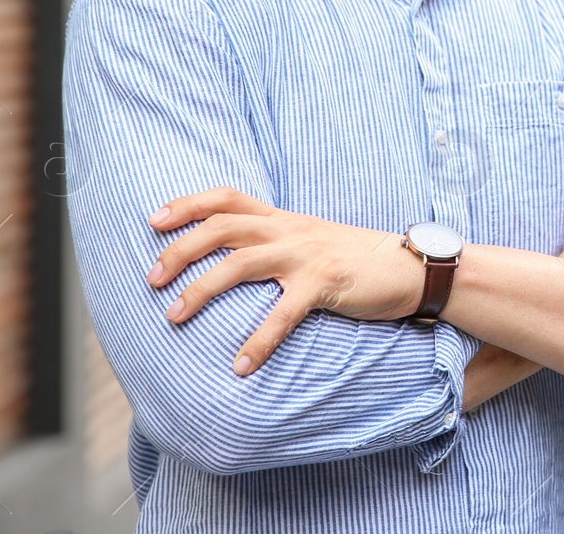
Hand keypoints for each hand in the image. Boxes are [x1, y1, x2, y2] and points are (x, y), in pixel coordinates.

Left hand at [145, 188, 418, 375]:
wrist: (413, 268)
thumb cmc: (358, 262)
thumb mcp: (312, 242)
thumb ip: (277, 245)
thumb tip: (235, 263)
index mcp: (284, 219)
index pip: (227, 197)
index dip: (187, 204)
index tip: (153, 220)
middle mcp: (290, 230)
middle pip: (222, 226)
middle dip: (179, 249)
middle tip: (150, 279)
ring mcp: (307, 254)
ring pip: (240, 262)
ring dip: (200, 290)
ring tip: (172, 318)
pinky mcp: (327, 282)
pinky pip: (283, 312)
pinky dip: (259, 340)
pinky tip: (242, 365)